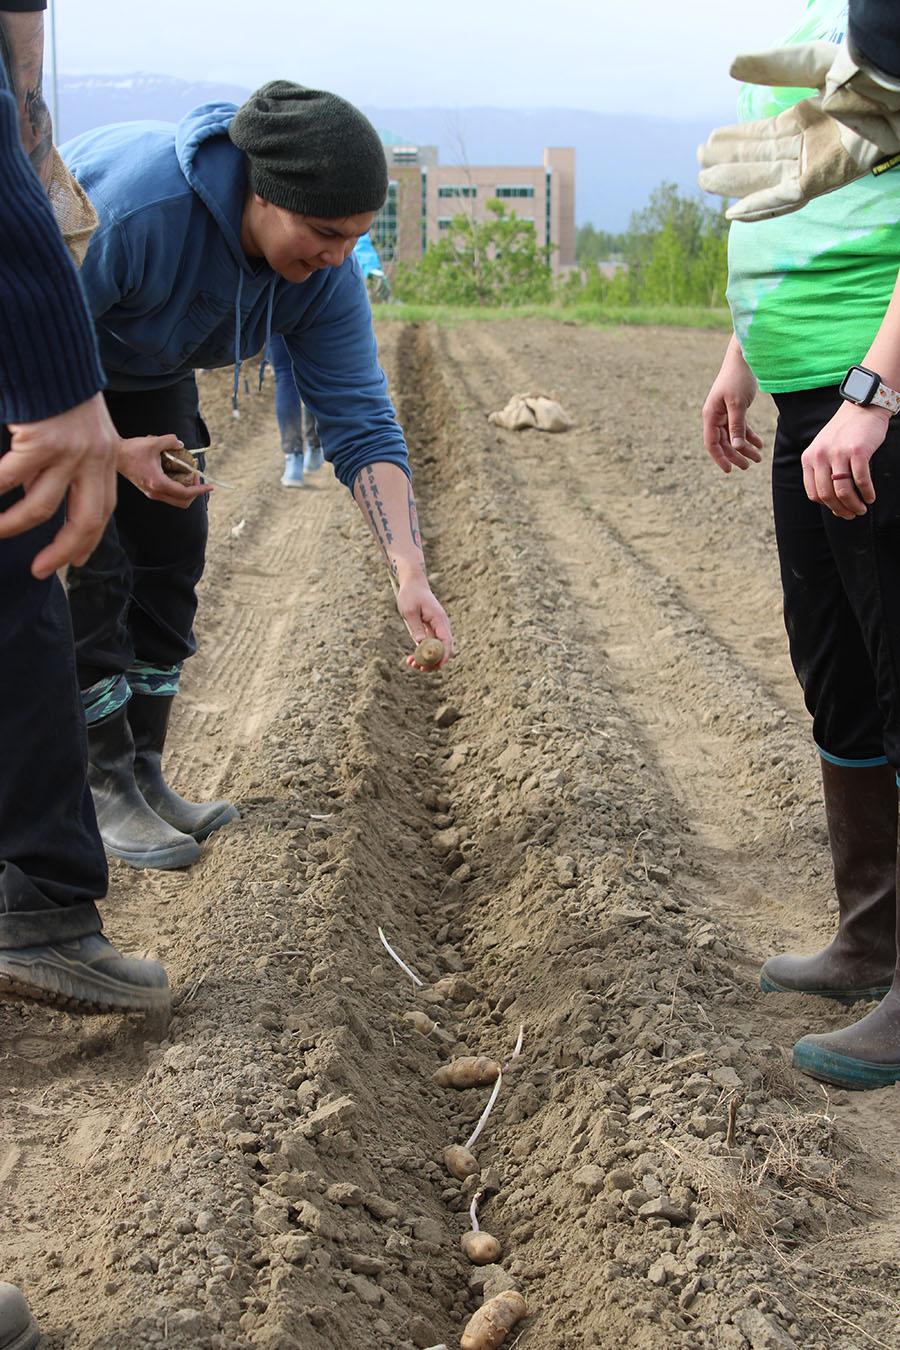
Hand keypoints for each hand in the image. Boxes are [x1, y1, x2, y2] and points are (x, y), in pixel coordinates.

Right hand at [0, 392, 117, 578]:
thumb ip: (60, 463)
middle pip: (85, 519)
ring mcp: (71, 450)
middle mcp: (96, 457)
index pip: (103, 508)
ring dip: (13, 525)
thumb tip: (30, 493)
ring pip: (40, 506)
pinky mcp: (43, 441)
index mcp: (106, 456)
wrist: (51, 348)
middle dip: (62, 550)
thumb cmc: (57, 386)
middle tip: (40, 571)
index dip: (89, 538)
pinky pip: (10, 479)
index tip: (74, 560)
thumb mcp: (74, 429)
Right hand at [117, 435, 212, 507]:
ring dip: (186, 489)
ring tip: (187, 472)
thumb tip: (181, 444)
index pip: (185, 493)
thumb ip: (170, 441)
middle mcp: (155, 492)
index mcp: (158, 483)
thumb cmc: (132, 449)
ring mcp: (152, 493)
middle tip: (195, 475)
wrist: (115, 456)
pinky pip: (169, 495)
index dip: (200, 490)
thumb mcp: (153, 442)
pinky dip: (178, 487)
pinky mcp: (149, 491)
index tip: (210, 486)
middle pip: (183, 501)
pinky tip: (177, 472)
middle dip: (194, 491)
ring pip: (176, 500)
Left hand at [395, 568, 453, 669]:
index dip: (444, 655)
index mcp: (439, 620)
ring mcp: (436, 629)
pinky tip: (410, 659)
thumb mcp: (410, 610)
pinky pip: (429, 647)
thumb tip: (420, 644)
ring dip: (426, 660)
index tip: (436, 666)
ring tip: (411, 664)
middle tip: (419, 668)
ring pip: (436, 650)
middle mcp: (441, 626)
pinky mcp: (429, 631)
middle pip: (444, 649)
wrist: (412, 584)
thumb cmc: (411, 595)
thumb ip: (416, 627)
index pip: (447, 641)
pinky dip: (422, 654)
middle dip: (434, 662)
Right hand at [701, 340, 764, 472]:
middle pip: (724, 442)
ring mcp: (724, 413)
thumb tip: (736, 447)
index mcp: (711, 415)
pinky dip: (750, 436)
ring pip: (733, 436)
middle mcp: (715, 416)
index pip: (712, 443)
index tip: (730, 470)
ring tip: (758, 458)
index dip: (720, 458)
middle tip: (749, 466)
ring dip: (745, 448)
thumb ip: (737, 426)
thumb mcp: (738, 404)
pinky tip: (760, 444)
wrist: (743, 358)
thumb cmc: (738, 378)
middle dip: (736, 455)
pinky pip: (741, 427)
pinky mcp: (735, 409)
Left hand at [801, 401, 889, 518]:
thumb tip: (833, 503)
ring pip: (843, 491)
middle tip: (852, 515)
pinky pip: (861, 480)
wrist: (862, 408)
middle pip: (827, 495)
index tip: (838, 510)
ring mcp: (838, 453)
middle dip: (841, 510)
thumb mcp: (824, 449)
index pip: (813, 493)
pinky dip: (867, 493)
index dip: (827, 506)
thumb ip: (823, 471)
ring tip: (862, 509)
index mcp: (809, 458)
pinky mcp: (857, 451)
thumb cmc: (845, 433)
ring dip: (854, 505)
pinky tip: (871, 498)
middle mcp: (820, 456)